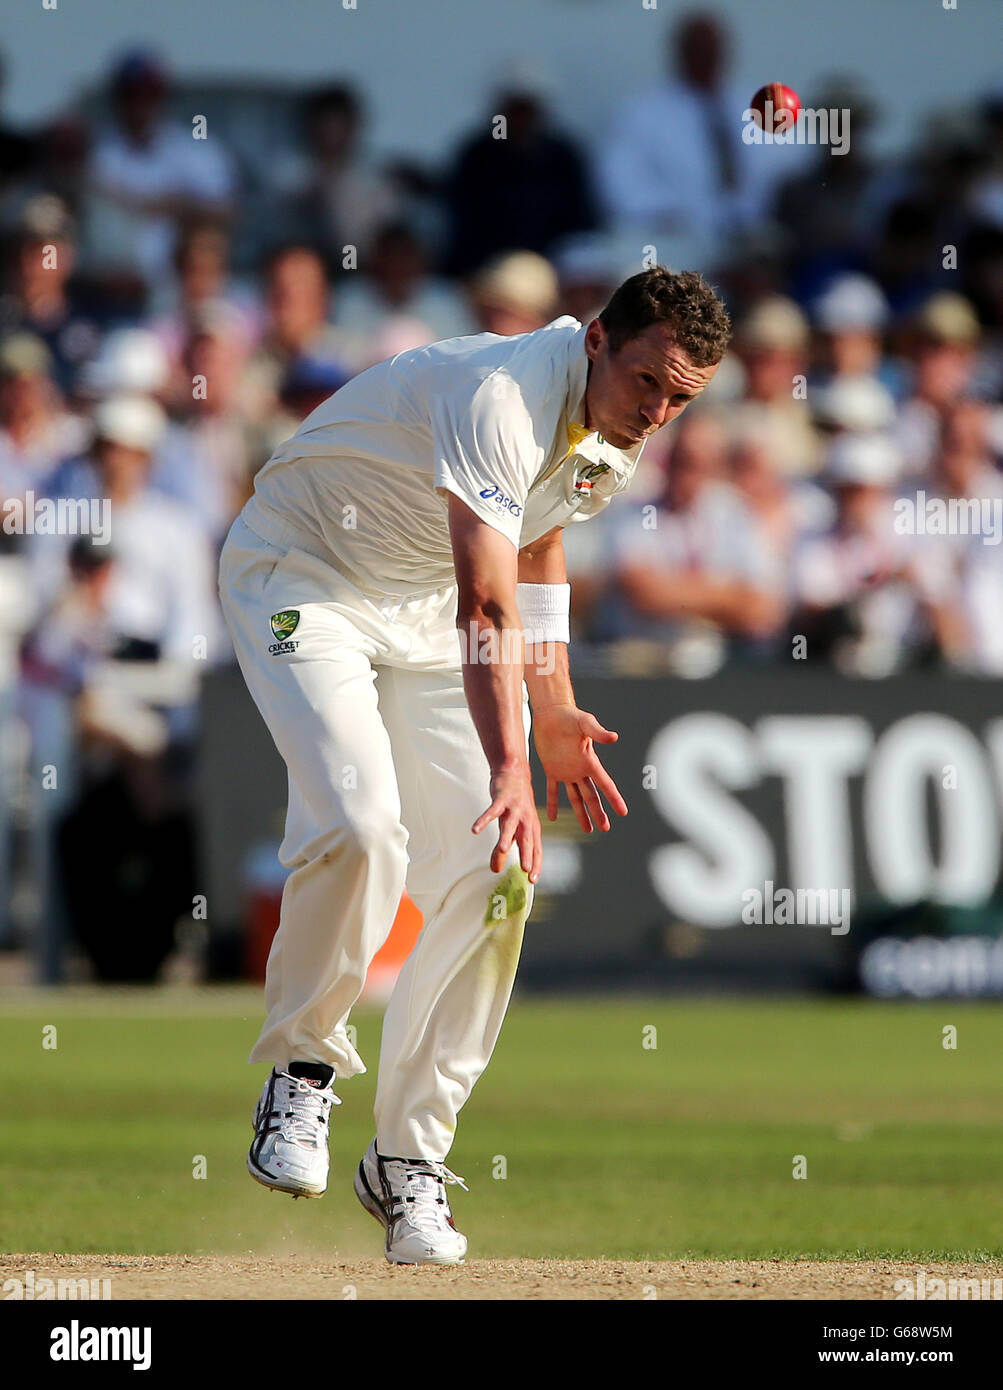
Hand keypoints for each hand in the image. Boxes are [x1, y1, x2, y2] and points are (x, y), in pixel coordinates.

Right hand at [472, 762, 542, 882]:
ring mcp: (514, 808)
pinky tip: (475, 829)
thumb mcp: (511, 828)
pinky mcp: (502, 799)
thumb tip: (495, 870)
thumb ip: (502, 850)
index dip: (536, 864)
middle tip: (526, 870)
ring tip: (501, 850)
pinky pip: (492, 811)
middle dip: (527, 854)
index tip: (532, 880)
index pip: (536, 849)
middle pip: (527, 839)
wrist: (515, 773)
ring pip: (510, 825)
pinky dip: (483, 820)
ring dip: (506, 837)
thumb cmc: (515, 804)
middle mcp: (526, 819)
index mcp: (532, 827)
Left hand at [532, 703, 628, 832]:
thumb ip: (598, 732)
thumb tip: (614, 737)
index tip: (623, 813)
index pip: (605, 784)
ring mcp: (566, 771)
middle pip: (591, 796)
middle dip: (598, 813)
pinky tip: (553, 817)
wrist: (552, 712)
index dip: (614, 799)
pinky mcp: (552, 769)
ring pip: (575, 798)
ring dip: (581, 813)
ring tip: (588, 829)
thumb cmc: (570, 715)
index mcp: (590, 762)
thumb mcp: (585, 723)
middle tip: (605, 828)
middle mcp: (580, 770)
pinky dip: (553, 803)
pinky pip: (552, 790)